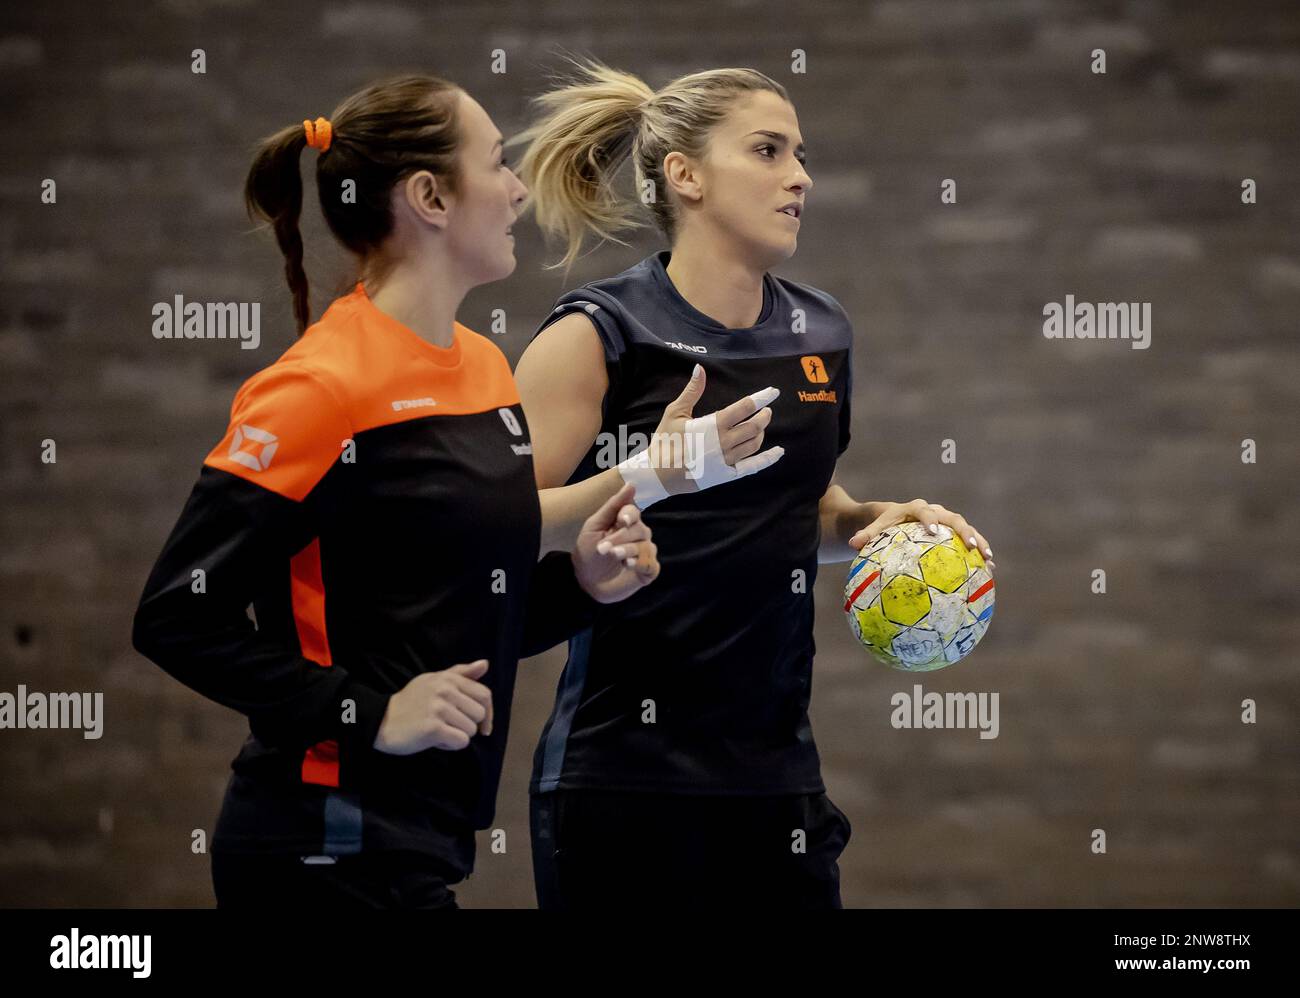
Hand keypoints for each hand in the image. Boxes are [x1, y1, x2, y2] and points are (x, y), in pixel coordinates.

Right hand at [373, 659, 493, 752]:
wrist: (381, 720)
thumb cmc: (411, 702)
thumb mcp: (434, 681)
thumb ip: (460, 673)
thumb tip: (485, 664)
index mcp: (448, 679)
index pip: (484, 695)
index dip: (488, 712)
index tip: (483, 725)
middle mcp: (445, 691)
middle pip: (480, 714)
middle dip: (469, 725)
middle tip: (450, 725)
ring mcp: (439, 709)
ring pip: (470, 730)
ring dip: (457, 736)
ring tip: (439, 731)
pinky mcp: (433, 728)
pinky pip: (460, 742)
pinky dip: (450, 745)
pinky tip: (436, 740)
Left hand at [573, 482, 659, 602]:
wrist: (585, 581)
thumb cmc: (588, 551)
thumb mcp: (594, 526)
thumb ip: (613, 506)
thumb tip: (632, 484)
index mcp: (625, 522)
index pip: (633, 512)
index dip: (629, 515)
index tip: (621, 521)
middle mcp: (638, 535)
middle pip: (639, 529)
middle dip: (620, 538)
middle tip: (602, 549)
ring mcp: (645, 552)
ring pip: (645, 547)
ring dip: (628, 551)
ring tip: (613, 556)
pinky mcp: (648, 570)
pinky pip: (651, 564)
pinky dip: (641, 564)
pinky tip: (629, 565)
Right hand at [649, 364, 783, 495]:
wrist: (658, 474)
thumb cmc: (666, 441)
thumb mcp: (675, 412)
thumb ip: (692, 391)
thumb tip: (700, 369)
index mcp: (714, 424)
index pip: (745, 407)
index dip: (762, 398)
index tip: (773, 392)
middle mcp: (725, 442)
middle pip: (755, 426)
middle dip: (764, 416)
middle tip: (767, 411)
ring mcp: (727, 460)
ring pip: (755, 444)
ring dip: (762, 433)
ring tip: (761, 426)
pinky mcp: (727, 474)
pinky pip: (752, 466)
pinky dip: (767, 459)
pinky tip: (778, 453)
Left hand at [849, 498, 995, 573]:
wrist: (895, 518)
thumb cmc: (884, 525)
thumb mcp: (874, 528)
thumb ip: (866, 535)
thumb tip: (852, 544)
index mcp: (916, 508)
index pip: (924, 511)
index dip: (929, 519)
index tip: (933, 531)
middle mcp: (936, 512)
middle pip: (953, 518)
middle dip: (964, 531)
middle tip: (970, 546)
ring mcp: (947, 522)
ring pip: (967, 529)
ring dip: (978, 543)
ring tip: (989, 560)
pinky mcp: (954, 533)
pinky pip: (968, 543)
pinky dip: (979, 554)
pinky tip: (990, 571)